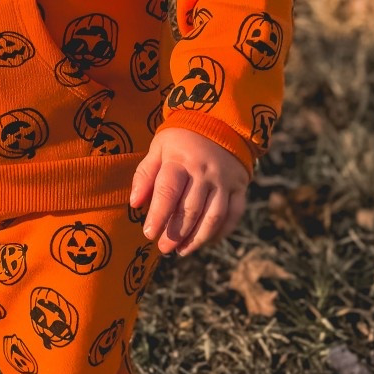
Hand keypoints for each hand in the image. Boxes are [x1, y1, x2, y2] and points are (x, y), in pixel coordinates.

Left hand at [130, 129, 249, 256]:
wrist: (220, 122)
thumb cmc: (181, 139)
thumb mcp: (158, 148)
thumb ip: (145, 175)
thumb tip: (134, 203)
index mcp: (180, 161)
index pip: (168, 192)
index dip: (158, 216)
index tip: (149, 234)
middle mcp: (204, 173)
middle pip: (190, 209)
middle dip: (175, 233)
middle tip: (164, 247)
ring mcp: (225, 181)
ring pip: (213, 217)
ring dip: (197, 238)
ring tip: (182, 251)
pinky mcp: (240, 187)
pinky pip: (233, 215)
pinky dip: (221, 232)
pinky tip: (206, 241)